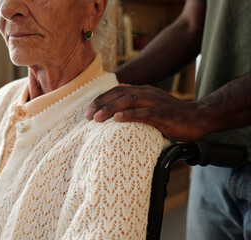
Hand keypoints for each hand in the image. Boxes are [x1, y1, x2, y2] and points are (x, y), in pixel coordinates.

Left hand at [86, 84, 204, 140]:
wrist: (197, 118)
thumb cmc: (171, 115)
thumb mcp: (151, 104)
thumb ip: (136, 102)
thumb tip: (117, 102)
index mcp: (143, 90)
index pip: (117, 90)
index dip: (101, 99)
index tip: (88, 110)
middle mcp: (147, 93)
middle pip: (119, 93)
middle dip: (101, 103)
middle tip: (87, 116)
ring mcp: (155, 102)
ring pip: (128, 101)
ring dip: (110, 108)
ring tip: (97, 118)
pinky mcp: (163, 114)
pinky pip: (144, 113)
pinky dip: (129, 114)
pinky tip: (117, 119)